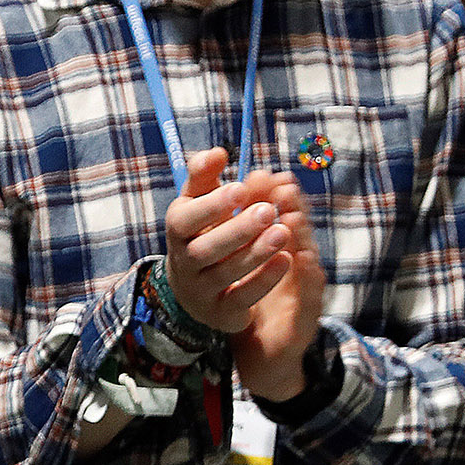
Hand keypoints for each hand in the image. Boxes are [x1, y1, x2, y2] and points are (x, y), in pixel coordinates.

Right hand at [164, 148, 295, 332]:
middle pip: (203, 250)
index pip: (183, 220)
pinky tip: (286, 260)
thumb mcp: (198, 202)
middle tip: (266, 211)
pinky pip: (241, 299)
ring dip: (254, 253)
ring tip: (283, 232)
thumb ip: (205, 176)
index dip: (210, 206)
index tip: (241, 189)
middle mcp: (183, 262)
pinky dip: (264, 280)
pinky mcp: (221, 311)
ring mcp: (200, 290)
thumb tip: (218, 152)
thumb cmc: (202, 232)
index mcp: (177, 231)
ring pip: (224, 274)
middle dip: (235, 230)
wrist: (193, 287)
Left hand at [233, 170, 323, 399]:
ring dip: (301, 236)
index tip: (267, 175)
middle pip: (297, 231)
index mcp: (281, 250)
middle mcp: (296, 265)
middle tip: (282, 187)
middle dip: (290, 207)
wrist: (261, 347)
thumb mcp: (240, 261)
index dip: (277, 196)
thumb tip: (238, 183)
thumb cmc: (252, 293)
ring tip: (291, 215)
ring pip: (305, 258)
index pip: (282, 216)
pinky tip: (304, 261)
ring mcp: (304, 289)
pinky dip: (308, 277)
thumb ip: (239, 225)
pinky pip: (309, 295)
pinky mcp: (305, 317)